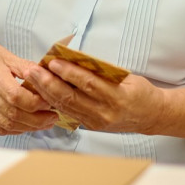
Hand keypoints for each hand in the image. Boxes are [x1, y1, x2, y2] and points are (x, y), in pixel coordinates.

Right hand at [0, 39, 57, 135]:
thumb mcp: (6, 55)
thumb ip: (26, 67)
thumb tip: (46, 76)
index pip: (15, 96)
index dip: (35, 102)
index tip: (49, 101)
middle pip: (14, 114)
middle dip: (38, 119)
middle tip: (53, 116)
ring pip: (8, 125)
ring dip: (30, 127)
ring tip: (45, 122)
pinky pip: (0, 129)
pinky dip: (17, 129)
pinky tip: (29, 125)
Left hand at [23, 58, 164, 133]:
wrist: (151, 116)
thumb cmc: (139, 91)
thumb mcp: (125, 77)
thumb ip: (102, 71)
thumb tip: (74, 57)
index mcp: (117, 97)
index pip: (88, 83)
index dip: (69, 72)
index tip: (53, 62)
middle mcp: (105, 112)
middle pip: (71, 97)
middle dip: (49, 83)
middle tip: (33, 71)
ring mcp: (97, 122)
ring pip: (66, 106)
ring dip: (46, 92)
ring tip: (32, 78)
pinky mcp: (91, 126)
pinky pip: (69, 112)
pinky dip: (53, 101)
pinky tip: (41, 91)